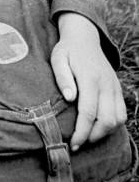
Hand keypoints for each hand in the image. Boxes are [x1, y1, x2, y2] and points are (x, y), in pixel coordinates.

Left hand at [51, 12, 126, 151]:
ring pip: (118, 120)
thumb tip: (69, 98)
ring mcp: (114, 87)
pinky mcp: (118, 89)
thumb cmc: (67, 50)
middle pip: (106, 120)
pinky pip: (122, 113)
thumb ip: (62, 77)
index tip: (72, 143)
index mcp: (90, 78)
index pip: (88, 112)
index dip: (81, 132)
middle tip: (78, 142)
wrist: (84, 38)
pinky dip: (113, 124)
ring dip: (103, 132)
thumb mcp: (58, 59)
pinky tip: (98, 126)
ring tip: (87, 135)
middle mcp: (106, 84)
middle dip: (92, 136)